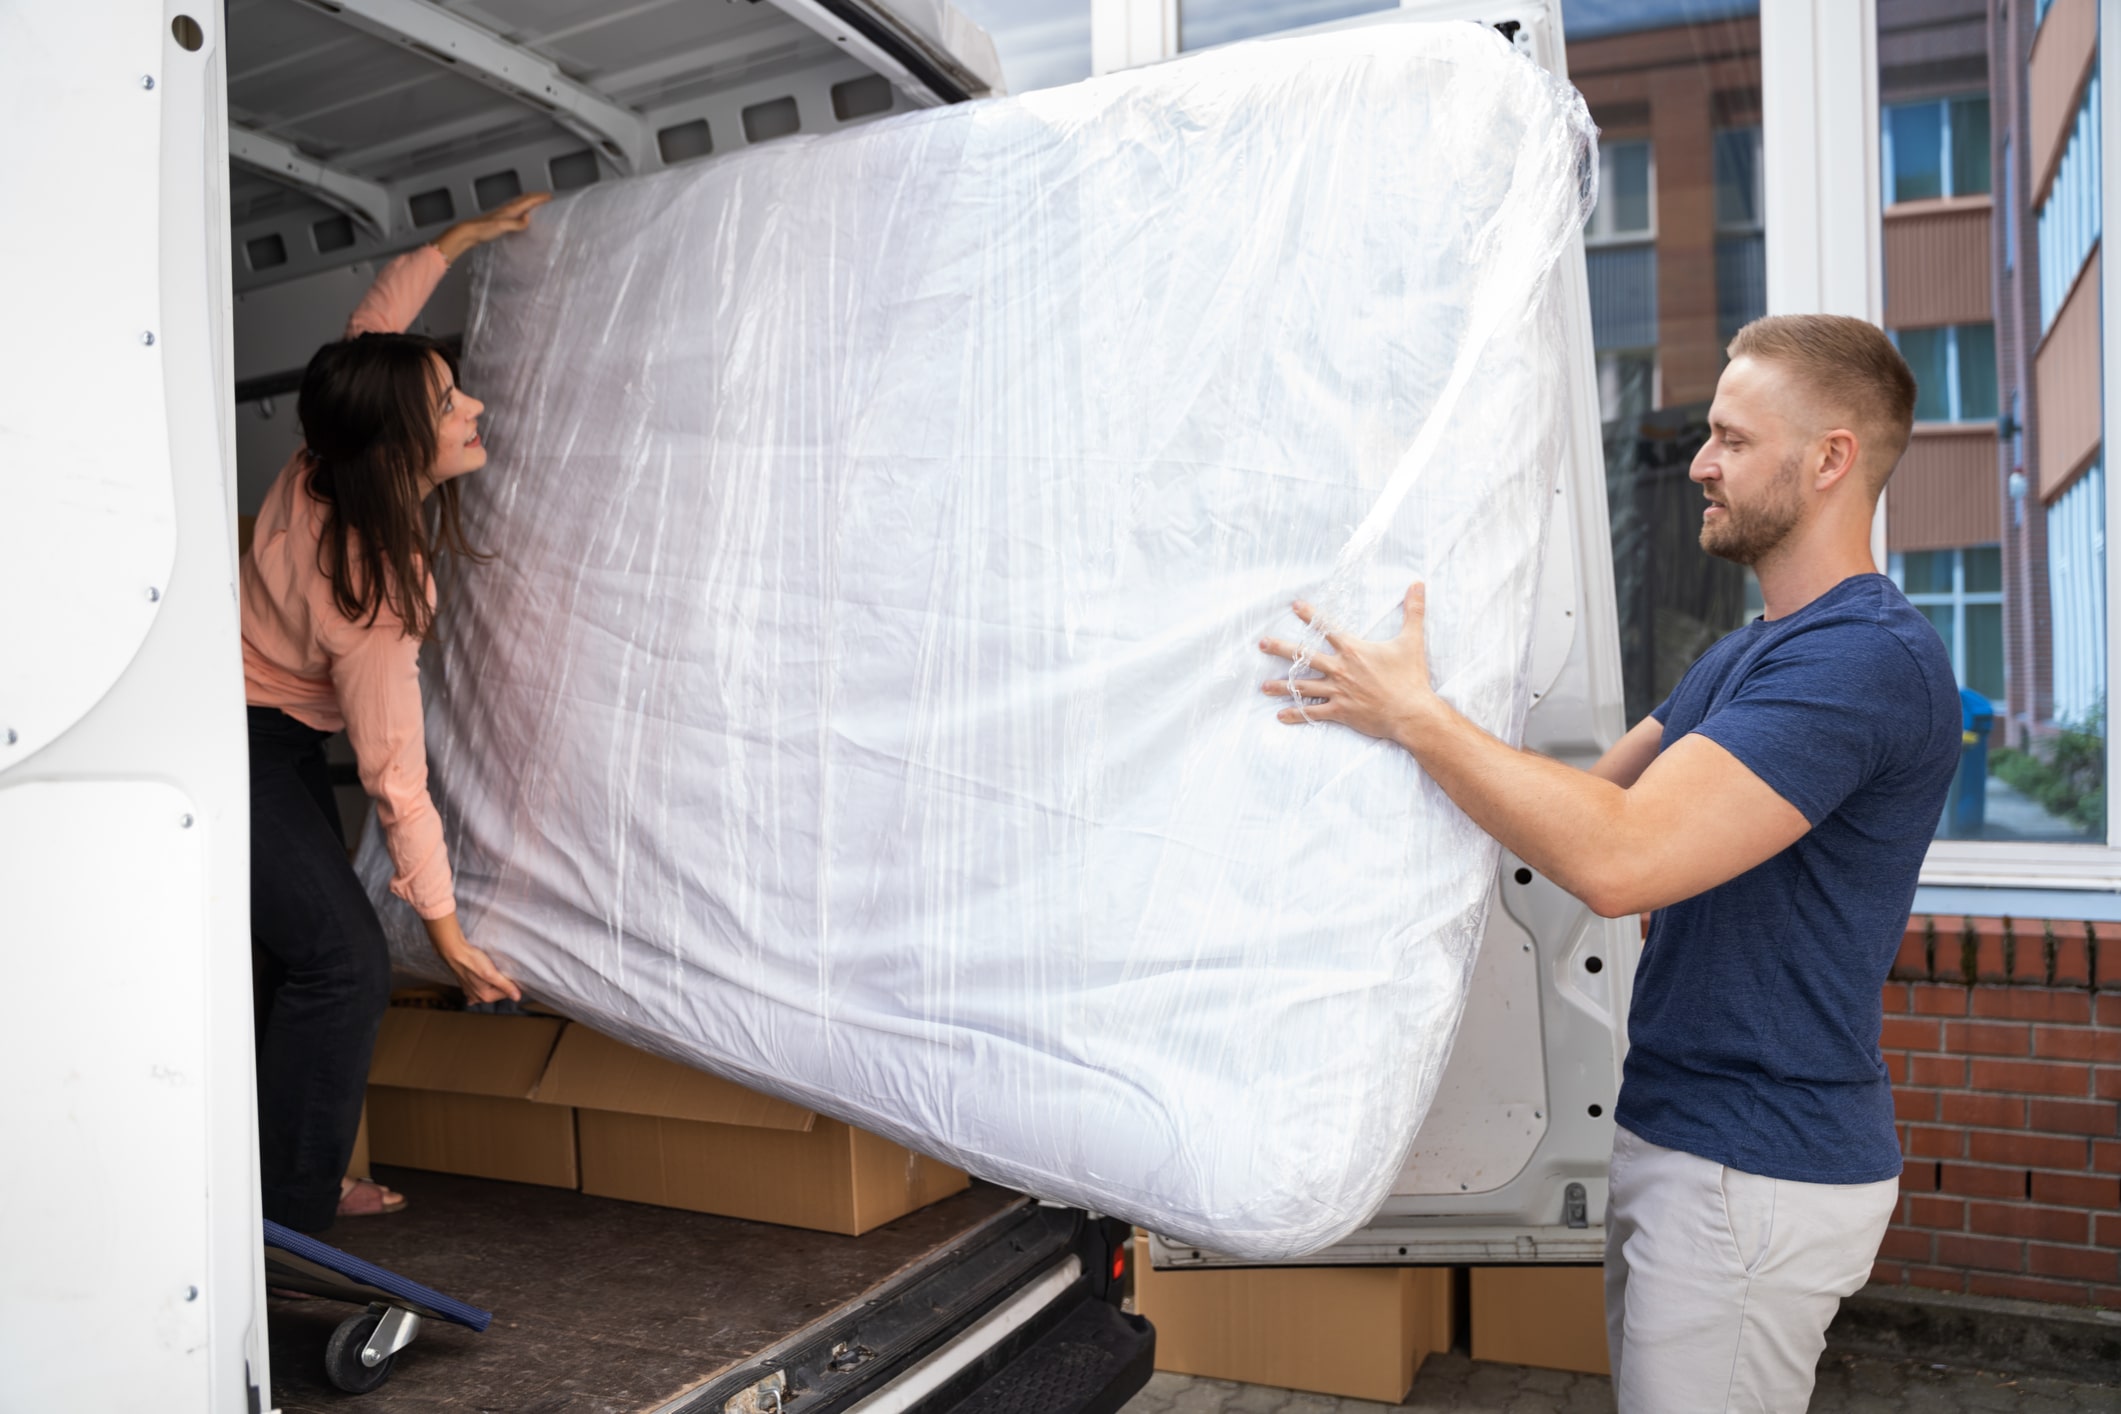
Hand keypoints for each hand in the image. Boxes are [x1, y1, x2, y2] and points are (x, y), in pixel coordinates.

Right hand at [422, 912, 521, 1003]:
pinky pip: (479, 987)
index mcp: (485, 997)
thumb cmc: (472, 961)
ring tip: (492, 971)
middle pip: (498, 992)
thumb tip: (517, 997)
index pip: (507, 993)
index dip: (511, 983)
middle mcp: (477, 997)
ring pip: (489, 988)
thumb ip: (505, 986)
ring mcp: (470, 992)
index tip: (511, 973)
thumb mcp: (491, 973)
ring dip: (493, 982)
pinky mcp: (467, 984)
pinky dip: (483, 983)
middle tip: (500, 970)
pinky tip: (482, 980)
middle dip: (502, 982)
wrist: (454, 952)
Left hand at [433, 192, 552, 261]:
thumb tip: (529, 218)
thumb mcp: (502, 226)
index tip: (550, 196)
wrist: (468, 233)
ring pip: (520, 203)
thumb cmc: (483, 229)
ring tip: (536, 203)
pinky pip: (515, 211)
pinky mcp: (500, 220)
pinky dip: (522, 209)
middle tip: (546, 197)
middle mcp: (507, 209)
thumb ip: (516, 223)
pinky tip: (521, 215)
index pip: (528, 201)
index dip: (540, 198)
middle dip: (536, 196)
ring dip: (529, 201)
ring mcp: (503, 214)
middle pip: (524, 199)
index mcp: (510, 210)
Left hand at [1258, 581, 1438, 745]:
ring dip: (1281, 686)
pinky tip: (1280, 715)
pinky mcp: (1340, 711)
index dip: (1310, 615)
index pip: (1327, 627)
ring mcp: (1338, 691)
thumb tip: (1418, 583)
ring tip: (1263, 686)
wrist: (1412, 713)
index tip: (1294, 606)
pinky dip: (1296, 714)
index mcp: (1353, 650)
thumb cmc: (1411, 677)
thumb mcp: (1412, 641)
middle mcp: (1340, 669)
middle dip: (1280, 648)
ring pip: (1303, 687)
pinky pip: (1313, 712)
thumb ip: (1413, 611)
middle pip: (1304, 656)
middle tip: (1261, 643)